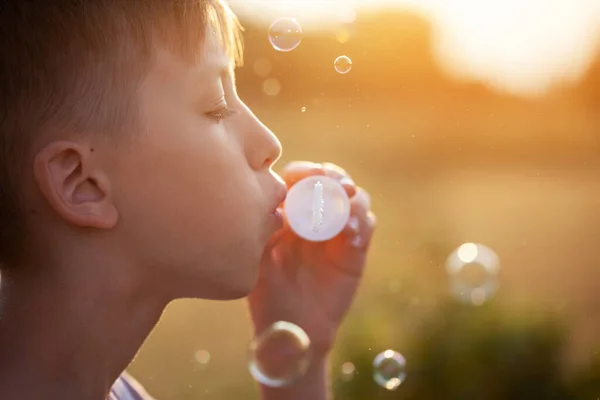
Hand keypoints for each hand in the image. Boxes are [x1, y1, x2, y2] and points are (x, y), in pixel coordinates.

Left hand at [248, 161, 375, 354]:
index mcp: (289, 211)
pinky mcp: (355, 249)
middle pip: (332, 180)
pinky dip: (362, 223)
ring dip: (352, 198)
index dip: (306, 172)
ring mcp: (337, 231)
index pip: (300, 178)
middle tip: (336, 184)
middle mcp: (315, 215)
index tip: (310, 176)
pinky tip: (351, 233)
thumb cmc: (268, 294)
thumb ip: (264, 236)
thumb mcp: (258, 262)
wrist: (293, 328)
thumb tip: (277, 210)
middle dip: (335, 177)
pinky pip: (366, 225)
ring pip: (355, 198)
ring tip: (346, 207)